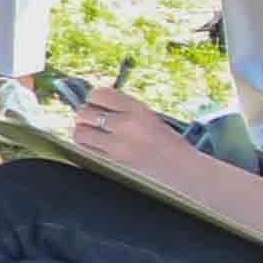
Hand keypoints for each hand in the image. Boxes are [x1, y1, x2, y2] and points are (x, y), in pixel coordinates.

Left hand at [67, 80, 196, 185]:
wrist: (181, 168)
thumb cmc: (166, 141)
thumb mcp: (148, 116)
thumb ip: (122, 108)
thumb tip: (93, 102)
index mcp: (137, 109)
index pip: (100, 94)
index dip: (94, 97)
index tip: (96, 102)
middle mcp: (126, 125)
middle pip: (85, 113)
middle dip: (85, 114)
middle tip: (91, 118)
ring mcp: (118, 145)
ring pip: (80, 132)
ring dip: (82, 130)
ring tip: (91, 131)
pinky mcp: (114, 162)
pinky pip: (87, 149)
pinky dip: (86, 145)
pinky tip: (95, 144)